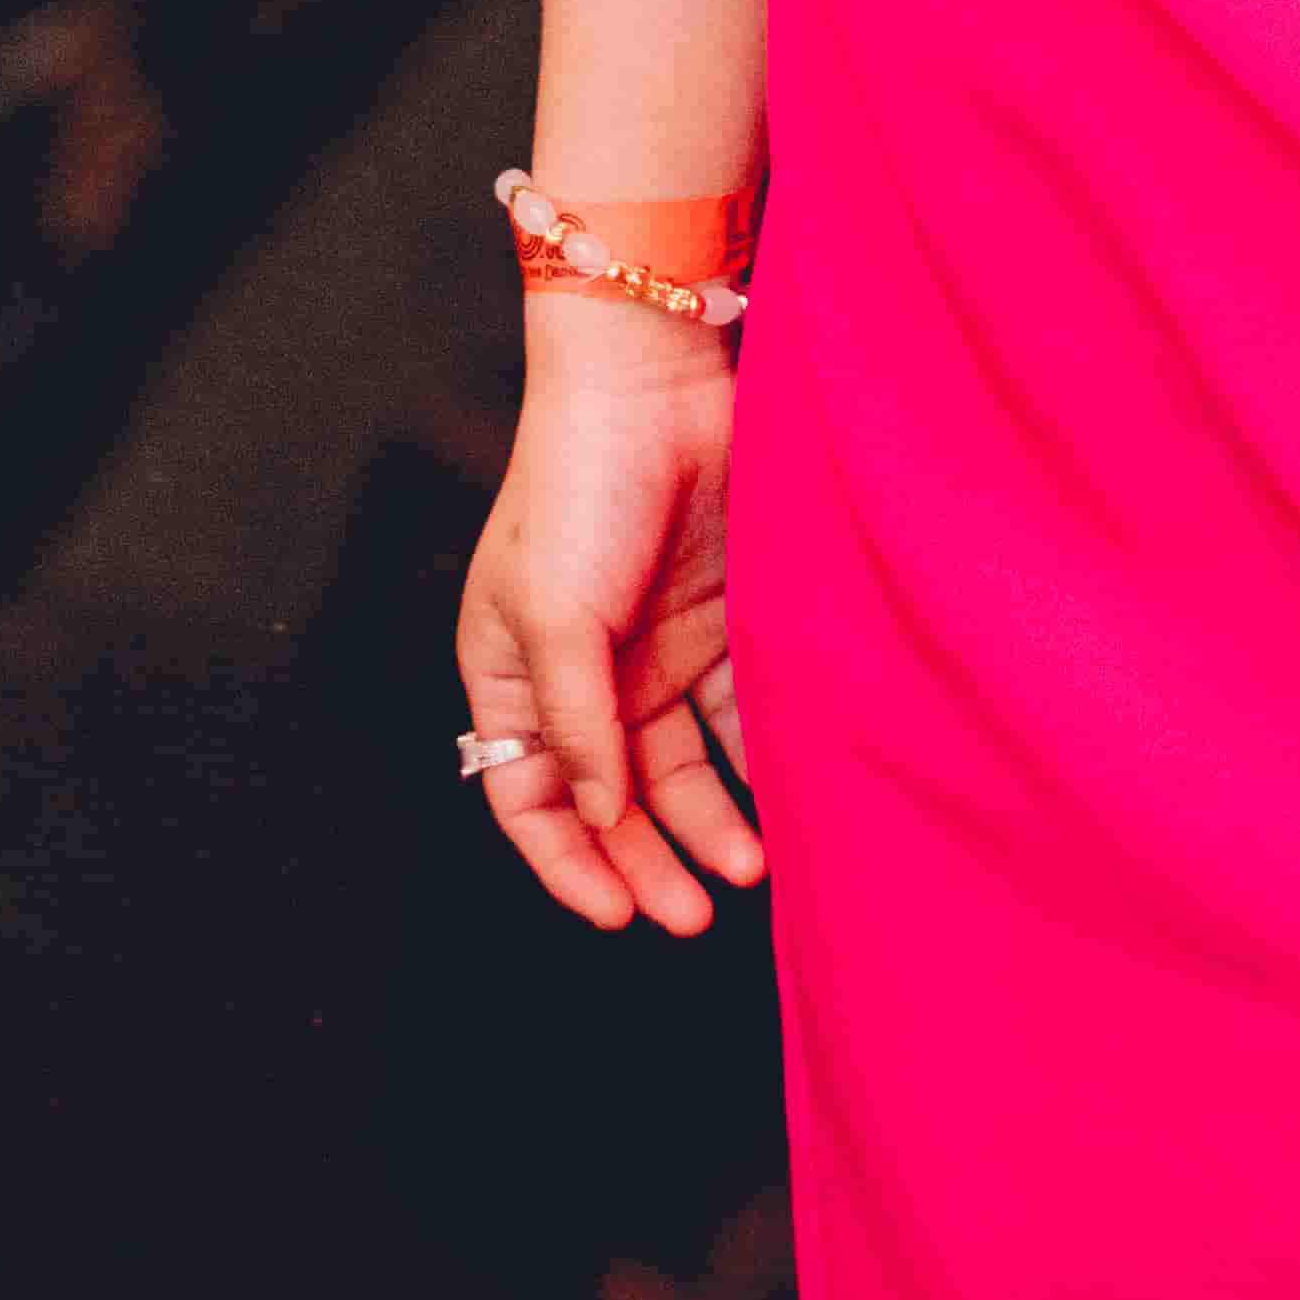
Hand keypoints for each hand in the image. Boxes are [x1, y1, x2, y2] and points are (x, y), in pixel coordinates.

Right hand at [454, 304, 766, 936]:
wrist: (655, 383)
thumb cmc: (576, 485)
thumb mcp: (552, 615)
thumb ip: (575, 726)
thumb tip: (600, 823)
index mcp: (513, 672)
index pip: (527, 799)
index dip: (567, 864)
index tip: (616, 917)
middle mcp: (583, 673)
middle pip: (612, 799)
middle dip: (648, 863)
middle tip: (693, 916)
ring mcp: (652, 649)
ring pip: (680, 768)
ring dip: (710, 824)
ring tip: (752, 871)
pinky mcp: (719, 622)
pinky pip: (738, 714)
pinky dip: (756, 761)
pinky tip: (786, 800)